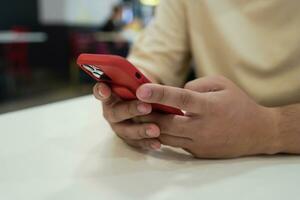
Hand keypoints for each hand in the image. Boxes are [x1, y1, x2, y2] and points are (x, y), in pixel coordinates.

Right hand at [93, 83, 160, 149]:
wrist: (148, 101)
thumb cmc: (141, 88)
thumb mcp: (139, 81)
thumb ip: (137, 81)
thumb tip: (146, 84)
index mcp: (110, 94)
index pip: (101, 91)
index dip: (101, 90)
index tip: (105, 88)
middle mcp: (111, 112)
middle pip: (115, 112)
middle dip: (131, 109)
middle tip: (147, 107)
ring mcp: (119, 127)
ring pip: (126, 131)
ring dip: (141, 130)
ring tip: (155, 130)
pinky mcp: (129, 138)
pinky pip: (136, 143)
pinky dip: (147, 143)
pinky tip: (157, 143)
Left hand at [135, 76, 279, 157]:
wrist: (258, 132)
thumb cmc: (239, 104)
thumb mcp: (222, 84)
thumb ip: (196, 85)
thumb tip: (176, 92)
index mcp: (209, 107)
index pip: (180, 100)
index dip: (159, 94)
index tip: (141, 90)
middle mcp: (202, 127)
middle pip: (166, 124)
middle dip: (146, 116)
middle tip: (133, 106)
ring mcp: (199, 143)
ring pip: (166, 137)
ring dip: (152, 127)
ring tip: (141, 116)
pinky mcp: (197, 152)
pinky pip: (175, 144)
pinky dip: (164, 135)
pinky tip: (158, 126)